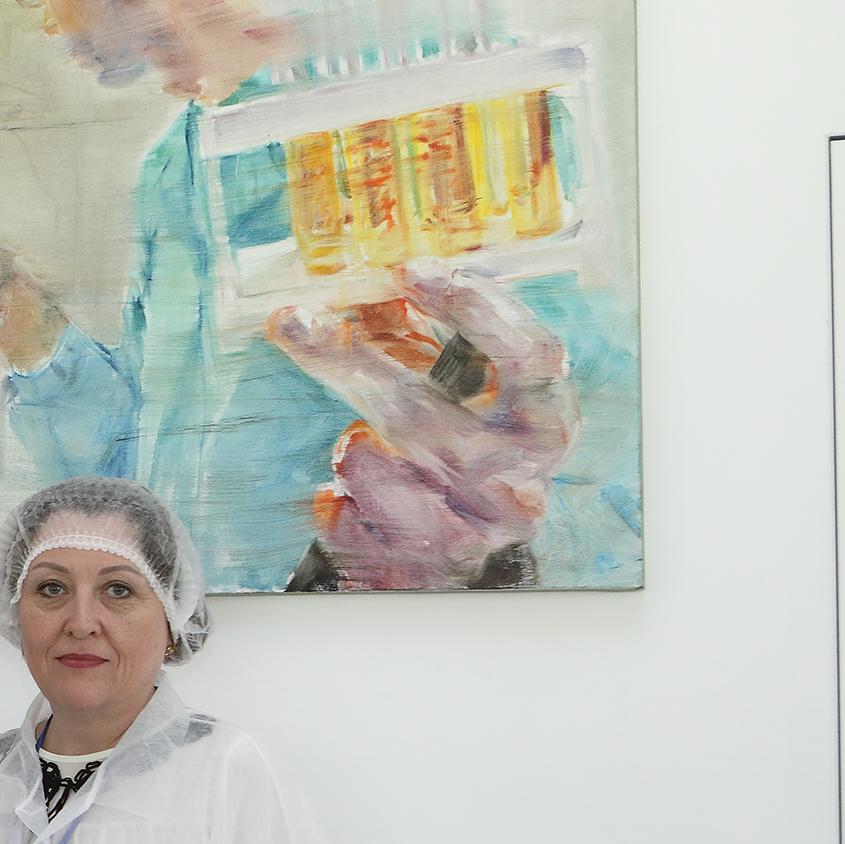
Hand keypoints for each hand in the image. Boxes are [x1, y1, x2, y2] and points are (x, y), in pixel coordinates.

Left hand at [267, 263, 579, 589]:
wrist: (440, 560)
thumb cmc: (447, 452)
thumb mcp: (439, 384)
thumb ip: (401, 330)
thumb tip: (331, 289)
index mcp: (545, 423)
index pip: (532, 356)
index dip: (475, 309)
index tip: (411, 272)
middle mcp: (519, 481)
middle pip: (421, 411)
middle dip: (349, 362)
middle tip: (299, 323)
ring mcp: (472, 533)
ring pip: (370, 468)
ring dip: (351, 451)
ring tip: (363, 450)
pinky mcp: (418, 571)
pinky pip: (344, 518)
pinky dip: (338, 504)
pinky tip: (357, 504)